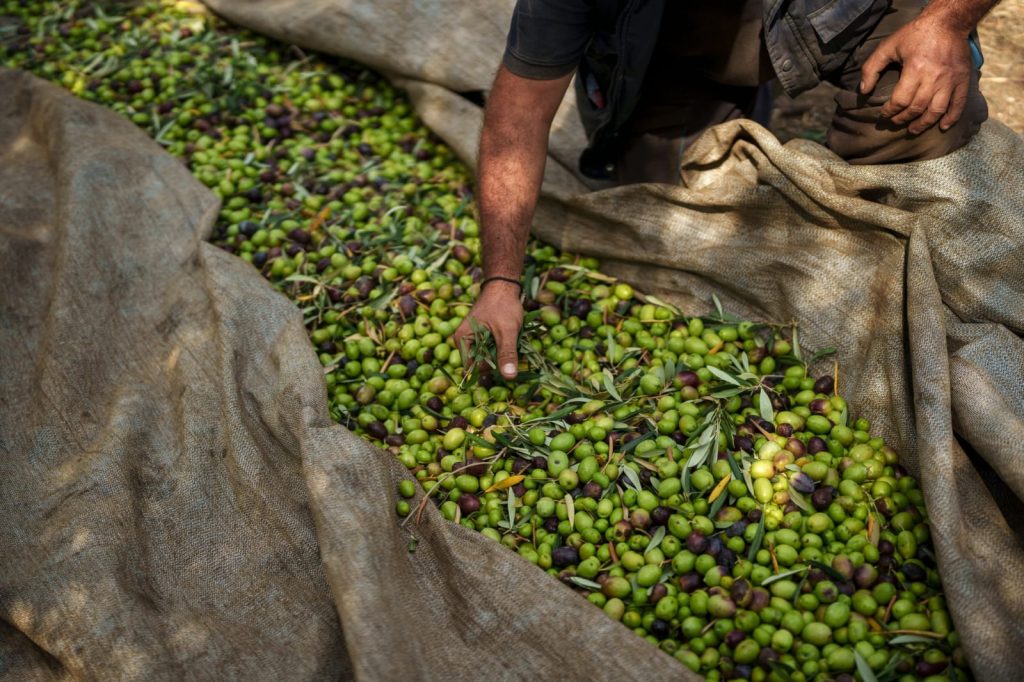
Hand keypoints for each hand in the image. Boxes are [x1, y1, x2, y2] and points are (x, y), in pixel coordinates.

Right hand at [452, 281, 523, 379]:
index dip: (490, 368)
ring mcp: (471, 340)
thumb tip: (509, 377)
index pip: (473, 369)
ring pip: (488, 358)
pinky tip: (508, 338)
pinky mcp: (480, 338)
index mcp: (462, 341)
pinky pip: (490, 350)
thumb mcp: (507, 330)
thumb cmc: (503, 305)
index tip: (506, 358)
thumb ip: (507, 353)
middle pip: (480, 364)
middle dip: (498, 359)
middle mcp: (463, 342)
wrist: (503, 286)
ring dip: (501, 354)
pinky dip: (501, 348)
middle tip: (510, 344)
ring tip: (510, 339)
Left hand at [860, 14, 971, 133]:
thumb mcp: (888, 46)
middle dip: (903, 119)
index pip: (900, 100)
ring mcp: (950, 80)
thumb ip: (871, 68)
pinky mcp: (963, 79)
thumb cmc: (915, 35)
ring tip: (913, 130)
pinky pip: (959, 104)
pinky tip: (943, 127)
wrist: (948, 22)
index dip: (889, 111)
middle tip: (895, 122)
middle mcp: (934, 77)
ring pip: (937, 110)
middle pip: (917, 108)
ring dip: (924, 124)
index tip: (884, 114)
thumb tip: (864, 91)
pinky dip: (952, 118)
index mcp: (915, 69)